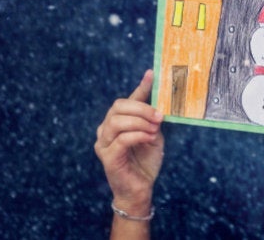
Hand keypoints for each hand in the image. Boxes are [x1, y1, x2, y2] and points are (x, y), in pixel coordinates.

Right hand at [95, 70, 164, 215]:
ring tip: (154, 128)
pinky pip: (121, 139)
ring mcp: (103, 143)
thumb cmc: (146, 162)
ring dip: (139, 122)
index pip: (127, 100)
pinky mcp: (107, 157)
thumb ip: (153, 120)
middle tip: (159, 116)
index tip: (152, 74)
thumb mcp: (153, 135)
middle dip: (141, 108)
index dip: (141, 86)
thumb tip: (160, 103)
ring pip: (117, 121)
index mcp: (117, 122)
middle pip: (118, 106)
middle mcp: (106, 129)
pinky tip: (149, 137)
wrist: (140, 189)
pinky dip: (138, 135)